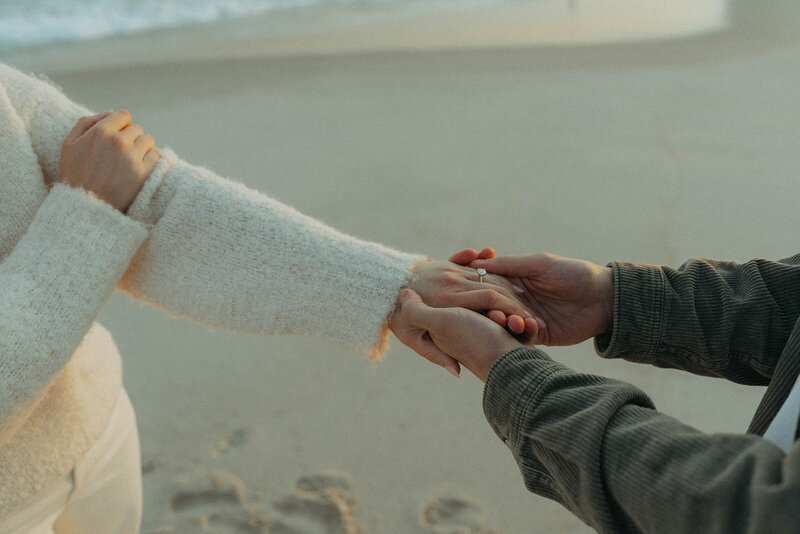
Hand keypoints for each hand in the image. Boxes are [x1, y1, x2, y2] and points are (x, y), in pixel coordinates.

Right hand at [59, 110, 161, 212]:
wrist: (83, 206)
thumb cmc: (75, 174)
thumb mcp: (70, 143)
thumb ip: (87, 122)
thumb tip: (110, 113)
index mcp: (100, 132)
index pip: (124, 115)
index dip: (121, 124)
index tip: (117, 135)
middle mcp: (118, 142)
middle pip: (137, 129)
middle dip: (130, 138)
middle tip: (121, 153)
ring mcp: (132, 158)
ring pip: (149, 141)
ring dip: (142, 148)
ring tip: (130, 160)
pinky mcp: (144, 173)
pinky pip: (157, 156)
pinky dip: (151, 160)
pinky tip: (139, 167)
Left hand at [390, 258, 530, 375]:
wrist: (382, 287)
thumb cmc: (396, 320)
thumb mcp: (413, 339)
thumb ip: (436, 355)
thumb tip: (456, 373)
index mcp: (449, 306)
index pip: (491, 301)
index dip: (511, 313)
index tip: (527, 325)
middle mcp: (453, 286)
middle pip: (494, 290)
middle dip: (515, 304)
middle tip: (533, 317)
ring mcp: (451, 274)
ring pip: (488, 278)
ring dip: (508, 288)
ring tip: (524, 301)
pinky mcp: (449, 267)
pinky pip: (473, 265)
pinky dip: (489, 268)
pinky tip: (503, 278)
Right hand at [453, 250, 613, 346]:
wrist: (604, 298)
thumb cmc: (574, 273)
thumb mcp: (540, 264)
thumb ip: (510, 265)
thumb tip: (476, 262)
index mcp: (514, 280)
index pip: (488, 285)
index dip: (479, 288)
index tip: (471, 291)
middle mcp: (517, 300)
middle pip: (493, 307)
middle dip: (491, 309)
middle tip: (492, 311)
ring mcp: (527, 318)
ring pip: (505, 324)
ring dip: (505, 323)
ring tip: (508, 321)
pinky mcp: (538, 335)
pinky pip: (522, 337)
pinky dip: (523, 333)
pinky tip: (528, 327)